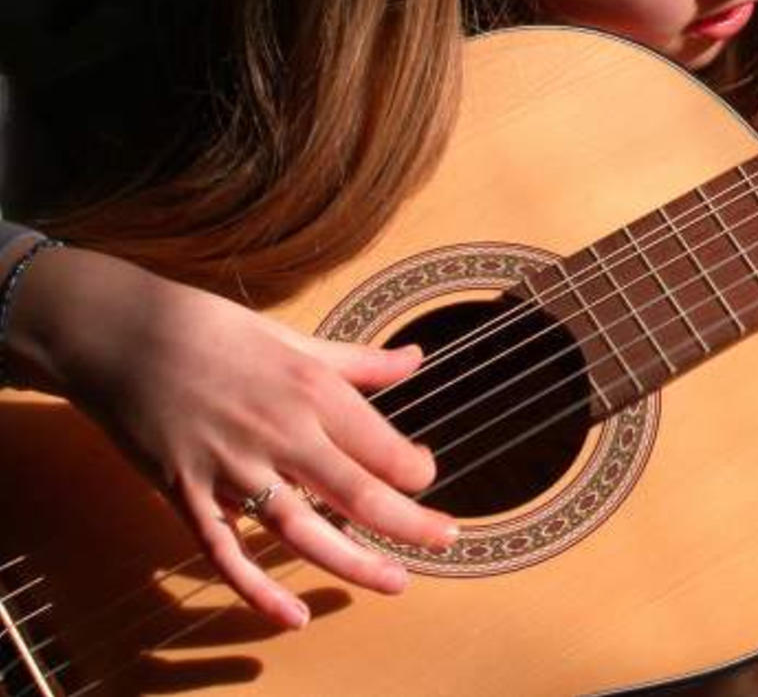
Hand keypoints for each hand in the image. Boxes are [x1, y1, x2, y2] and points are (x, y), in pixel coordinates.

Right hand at [4, 246, 457, 628]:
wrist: (120, 335)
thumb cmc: (213, 329)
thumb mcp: (294, 338)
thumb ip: (359, 362)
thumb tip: (416, 359)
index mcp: (311, 390)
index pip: (383, 445)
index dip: (415, 468)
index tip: (425, 475)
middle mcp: (280, 433)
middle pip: (357, 493)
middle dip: (409, 523)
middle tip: (446, 540)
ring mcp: (231, 468)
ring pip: (302, 530)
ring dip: (353, 562)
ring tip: (395, 581)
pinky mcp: (187, 493)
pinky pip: (226, 552)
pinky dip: (258, 589)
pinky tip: (293, 617)